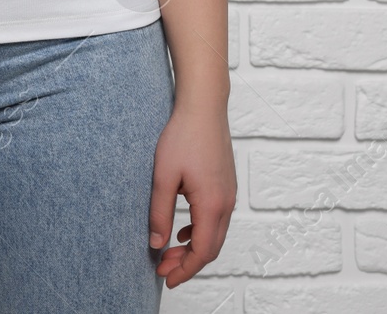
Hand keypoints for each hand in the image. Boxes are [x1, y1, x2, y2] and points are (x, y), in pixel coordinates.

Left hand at [149, 100, 235, 286]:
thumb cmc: (183, 136)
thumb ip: (159, 213)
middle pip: (211, 248)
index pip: (202, 252)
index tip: (166, 279)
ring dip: (194, 248)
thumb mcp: (163, 177)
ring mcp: (229, 194)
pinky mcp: (226, 185)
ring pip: (215, 234)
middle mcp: (226, 203)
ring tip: (169, 252)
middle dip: (187, 263)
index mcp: (212, 205)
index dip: (185, 270)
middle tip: (163, 270)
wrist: (204, 108)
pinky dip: (201, 231)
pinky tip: (183, 230)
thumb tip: (157, 244)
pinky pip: (217, 219)